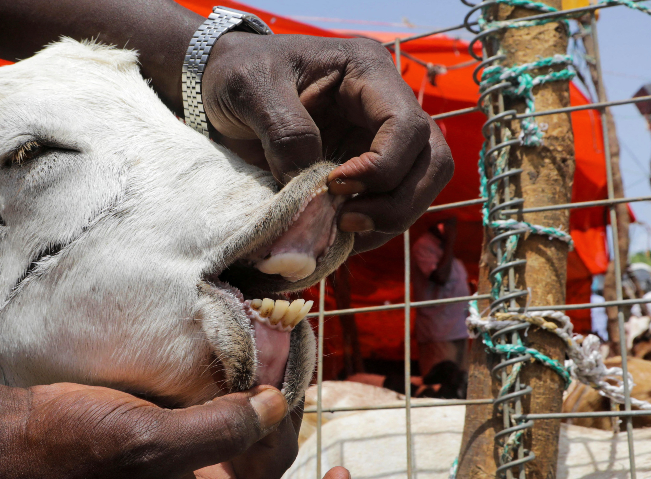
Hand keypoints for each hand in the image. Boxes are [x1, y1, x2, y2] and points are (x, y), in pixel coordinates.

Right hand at [0, 383, 348, 478]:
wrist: (23, 442)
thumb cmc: (78, 460)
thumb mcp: (154, 446)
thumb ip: (221, 431)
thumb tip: (277, 407)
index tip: (338, 474)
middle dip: (287, 433)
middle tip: (285, 378)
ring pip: (251, 447)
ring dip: (263, 409)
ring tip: (268, 362)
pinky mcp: (176, 449)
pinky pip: (223, 426)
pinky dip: (236, 401)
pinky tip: (241, 368)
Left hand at [202, 33, 453, 253]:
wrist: (219, 86)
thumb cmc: (237, 74)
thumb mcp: (250, 89)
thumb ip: (284, 131)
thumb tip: (311, 181)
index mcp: (365, 70)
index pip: (406, 126)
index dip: (381, 166)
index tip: (334, 185)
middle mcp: (384, 103)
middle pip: (431, 160)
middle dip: (398, 201)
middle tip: (347, 221)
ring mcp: (379, 138)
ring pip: (420, 186)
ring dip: (390, 219)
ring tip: (342, 232)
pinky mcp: (366, 168)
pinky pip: (391, 204)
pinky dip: (372, 228)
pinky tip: (337, 236)